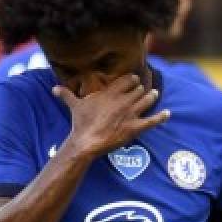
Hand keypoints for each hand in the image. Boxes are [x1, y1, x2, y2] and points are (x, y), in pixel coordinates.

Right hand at [53, 74, 169, 158]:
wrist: (87, 141)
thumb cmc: (81, 123)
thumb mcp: (75, 105)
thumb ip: (67, 94)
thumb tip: (54, 88)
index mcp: (111, 92)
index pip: (128, 79)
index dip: (132, 80)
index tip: (134, 81)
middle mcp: (123, 100)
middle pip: (139, 89)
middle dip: (142, 90)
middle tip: (143, 91)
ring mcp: (131, 113)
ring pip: (148, 100)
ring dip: (152, 97)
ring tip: (154, 95)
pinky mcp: (135, 127)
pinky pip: (153, 120)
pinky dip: (162, 116)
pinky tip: (167, 113)